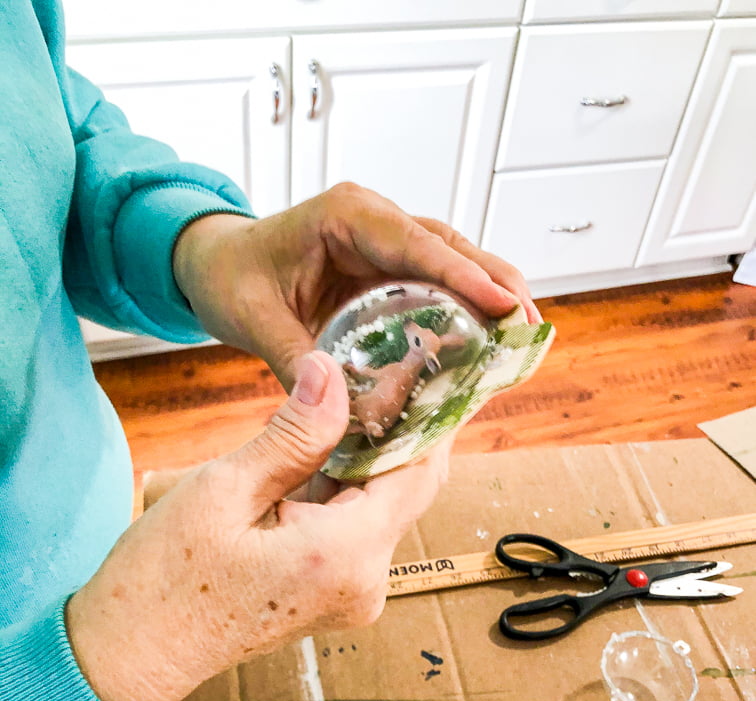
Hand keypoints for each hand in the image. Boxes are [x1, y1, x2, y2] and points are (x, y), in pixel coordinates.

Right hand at [66, 352, 447, 700]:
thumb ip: (293, 434)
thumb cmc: (166, 579)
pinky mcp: (336, 596)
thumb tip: (331, 373)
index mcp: (346, 554)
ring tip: (329, 410)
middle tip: (368, 373)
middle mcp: (366, 582)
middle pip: (405, 490)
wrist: (136, 655)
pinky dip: (341, 493)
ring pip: (380, 508)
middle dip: (389, 433)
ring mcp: (354, 595)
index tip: (420, 371)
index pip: (420, 472)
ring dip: (359, 462)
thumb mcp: (225, 489)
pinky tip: (309, 461)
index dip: (426, 418)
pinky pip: (357, 531)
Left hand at [172, 182, 539, 389]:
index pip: (414, 242)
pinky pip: (433, 284)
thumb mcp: (255, 319)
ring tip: (524, 334)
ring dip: (489, 294)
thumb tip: (335, 405)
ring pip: (451, 262)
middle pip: (449, 246)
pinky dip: (463, 308)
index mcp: (344, 215)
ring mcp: (384, 243)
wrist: (216, 265)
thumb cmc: (232, 277)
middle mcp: (373, 221)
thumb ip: (294, 359)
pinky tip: (486, 341)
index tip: (503, 304)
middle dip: (495, 282)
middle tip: (532, 325)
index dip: (463, 274)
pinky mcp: (386, 269)